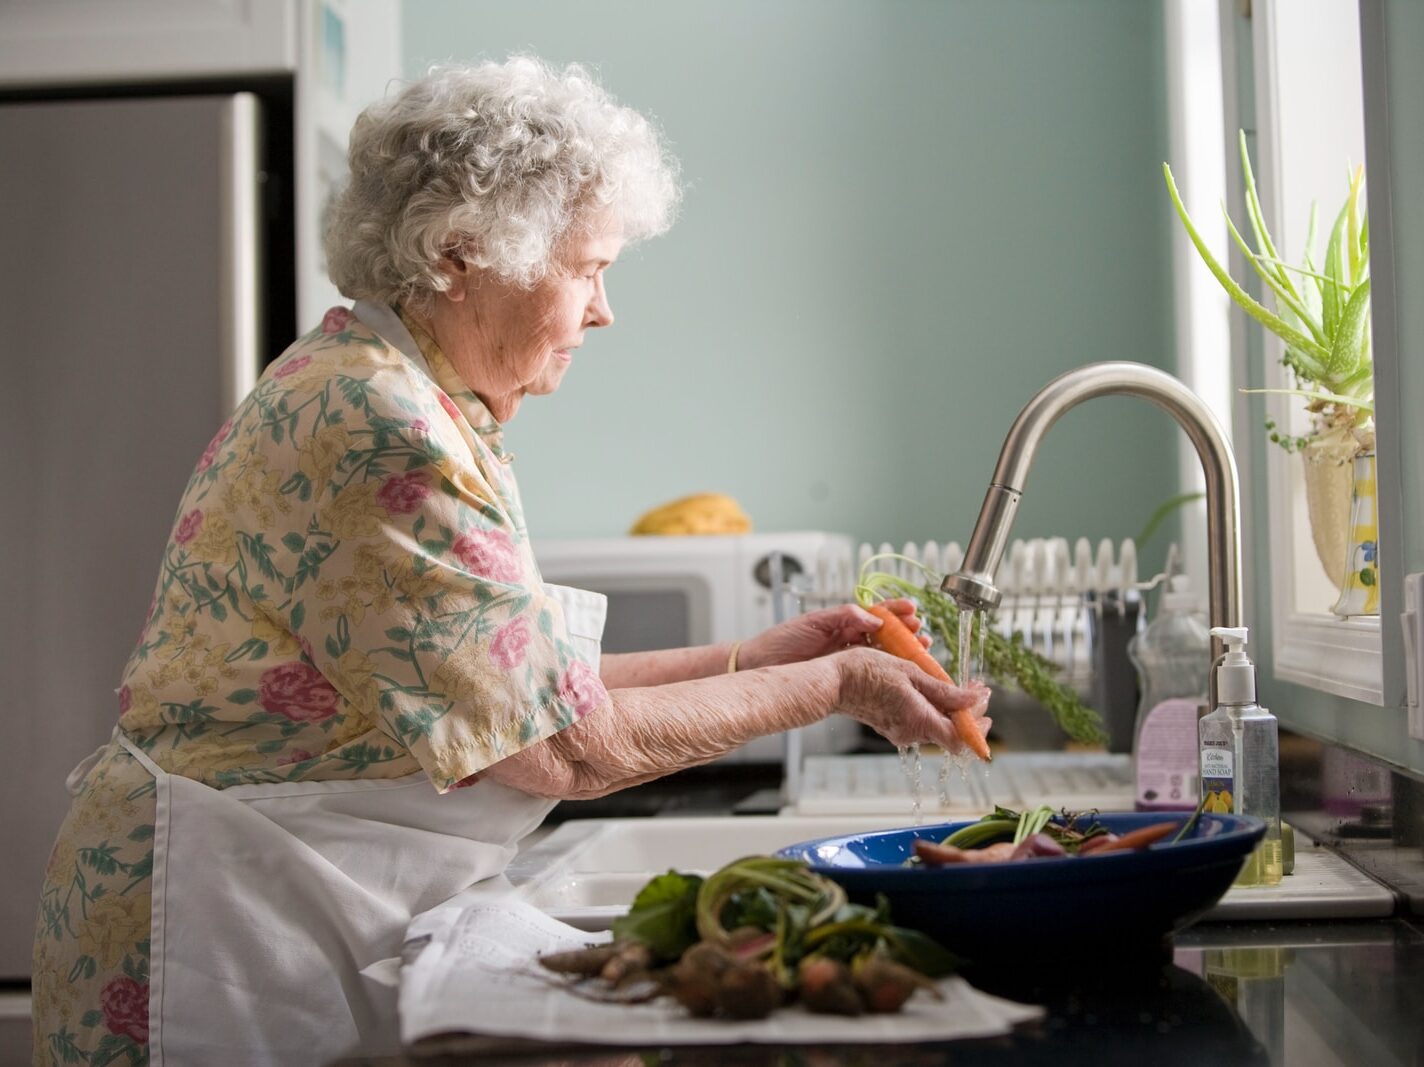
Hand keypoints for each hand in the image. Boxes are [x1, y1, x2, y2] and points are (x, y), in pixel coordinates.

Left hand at [737, 599, 930, 669]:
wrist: (760, 666)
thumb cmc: (781, 641)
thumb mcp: (813, 622)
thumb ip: (844, 616)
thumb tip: (873, 617)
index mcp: (842, 622)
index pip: (876, 613)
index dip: (896, 611)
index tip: (912, 610)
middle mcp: (849, 639)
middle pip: (886, 634)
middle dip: (907, 632)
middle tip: (921, 634)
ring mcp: (848, 659)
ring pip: (883, 654)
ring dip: (903, 651)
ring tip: (921, 649)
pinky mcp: (844, 677)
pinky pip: (871, 673)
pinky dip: (889, 672)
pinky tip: (902, 672)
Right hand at [832, 646, 991, 753]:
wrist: (832, 681)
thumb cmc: (866, 672)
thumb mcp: (910, 673)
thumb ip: (943, 691)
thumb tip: (973, 700)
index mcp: (919, 720)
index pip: (960, 739)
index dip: (978, 725)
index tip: (984, 701)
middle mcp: (911, 733)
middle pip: (951, 732)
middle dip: (968, 712)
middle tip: (976, 689)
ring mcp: (900, 731)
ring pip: (936, 725)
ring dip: (951, 708)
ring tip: (956, 685)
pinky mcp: (891, 726)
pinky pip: (920, 721)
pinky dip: (933, 708)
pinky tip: (932, 689)